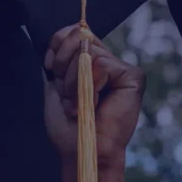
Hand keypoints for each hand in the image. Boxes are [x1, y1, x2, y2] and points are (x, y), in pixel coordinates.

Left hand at [43, 25, 144, 168]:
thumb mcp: (59, 85)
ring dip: (73, 82)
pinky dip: (88, 87)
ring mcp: (121, 69)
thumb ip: (64, 58)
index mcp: (89, 63)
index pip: (75, 31)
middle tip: (65, 94)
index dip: (58, 43)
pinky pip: (101, 64)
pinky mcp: (132, 76)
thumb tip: (72, 32)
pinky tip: (92, 105)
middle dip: (63, 66)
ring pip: (88, 52)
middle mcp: (107, 62)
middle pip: (80, 36)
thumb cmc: (70, 127)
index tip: (49, 66)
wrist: (82, 151)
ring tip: (77, 105)